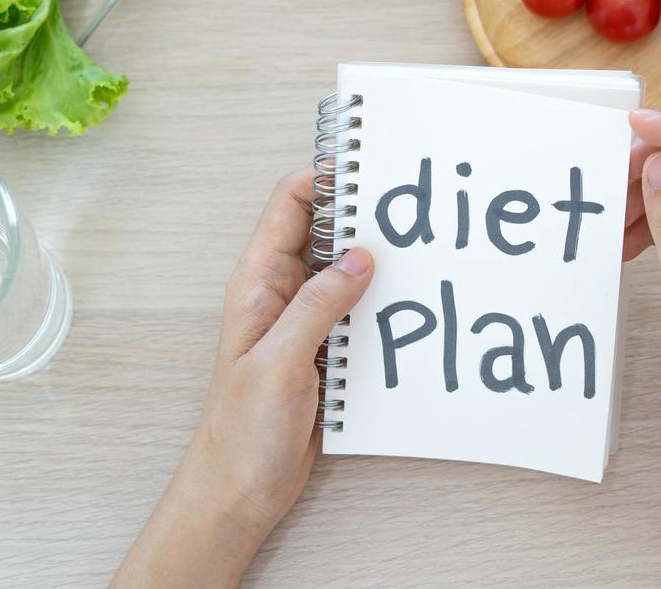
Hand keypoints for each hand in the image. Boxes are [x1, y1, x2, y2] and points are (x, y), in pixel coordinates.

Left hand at [114, 169, 374, 588]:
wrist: (239, 494)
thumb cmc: (241, 433)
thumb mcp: (279, 362)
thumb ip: (319, 306)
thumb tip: (363, 258)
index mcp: (258, 283)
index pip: (290, 205)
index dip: (326, 178)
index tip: (368, 166)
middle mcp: (282, 294)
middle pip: (327, 233)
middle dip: (364, 215)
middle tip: (410, 206)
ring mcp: (306, 322)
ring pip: (349, 272)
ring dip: (379, 263)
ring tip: (422, 249)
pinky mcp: (328, 352)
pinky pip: (361, 313)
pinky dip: (385, 305)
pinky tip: (413, 306)